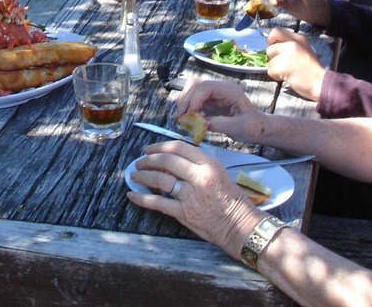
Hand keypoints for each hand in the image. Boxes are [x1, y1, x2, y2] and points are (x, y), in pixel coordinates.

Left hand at [126, 141, 260, 256]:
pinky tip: (132, 195)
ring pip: (160, 179)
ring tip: (134, 175)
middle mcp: (199, 177)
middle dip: (149, 160)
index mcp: (209, 164)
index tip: (149, 149)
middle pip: (167, 161)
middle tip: (139, 162)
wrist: (239, 225)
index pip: (179, 148)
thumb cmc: (231, 200)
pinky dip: (142, 198)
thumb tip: (171, 160)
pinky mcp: (184, 213)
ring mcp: (190, 195)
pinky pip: (158, 203)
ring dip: (143, 176)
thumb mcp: (219, 173)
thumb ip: (198, 165)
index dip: (160, 146)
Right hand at [173, 78, 262, 143]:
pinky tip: (185, 119)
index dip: (195, 99)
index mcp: (231, 90)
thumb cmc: (254, 127)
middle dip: (185, 101)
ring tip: (180, 120)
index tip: (189, 115)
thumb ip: (220, 124)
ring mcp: (214, 94)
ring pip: (192, 90)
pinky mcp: (209, 101)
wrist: (258, 128)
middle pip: (196, 86)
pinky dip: (187, 108)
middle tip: (179, 119)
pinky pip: (193, 99)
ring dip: (184, 103)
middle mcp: (221, 88)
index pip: (206, 87)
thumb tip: (200, 123)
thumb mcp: (240, 128)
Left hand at [265, 28, 325, 101]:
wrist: (320, 82)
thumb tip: (273, 45)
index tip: (274, 48)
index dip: (270, 39)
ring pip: (270, 61)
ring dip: (276, 69)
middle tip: (282, 64)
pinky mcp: (284, 67)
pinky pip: (271, 71)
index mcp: (298, 39)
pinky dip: (276, 76)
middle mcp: (292, 44)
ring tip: (287, 72)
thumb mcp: (304, 50)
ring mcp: (288, 55)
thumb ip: (291, 45)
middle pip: (270, 48)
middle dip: (273, 58)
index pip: (276, 31)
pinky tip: (286, 77)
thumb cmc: (312, 69)